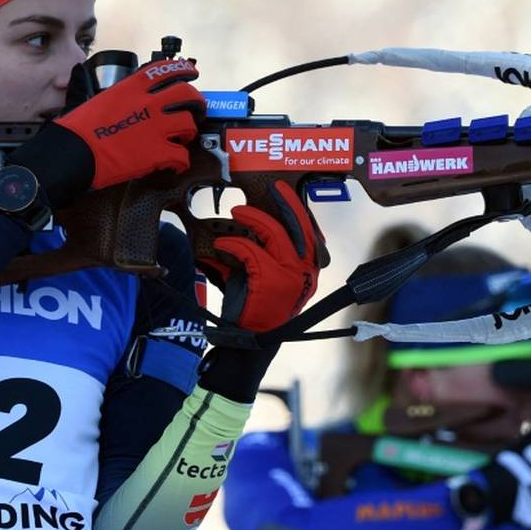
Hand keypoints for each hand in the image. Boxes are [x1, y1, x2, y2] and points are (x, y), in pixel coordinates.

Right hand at [9, 59, 204, 208]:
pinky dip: (181, 163)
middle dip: (197, 102)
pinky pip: (182, 157)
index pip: (163, 70)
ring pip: (189, 124)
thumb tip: (78, 72)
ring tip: (182, 140)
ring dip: (189, 133)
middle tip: (197, 110)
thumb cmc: (74, 129)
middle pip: (186, 94)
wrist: (71, 154)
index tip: (191, 72)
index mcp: (130, 88)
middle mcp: (147, 103)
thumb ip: (88, 85)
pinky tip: (174, 166)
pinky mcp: (157, 153)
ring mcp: (155, 128)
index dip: (182, 69)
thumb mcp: (86, 98)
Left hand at [198, 181, 326, 331]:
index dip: (296, 208)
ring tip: (236, 211)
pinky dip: (232, 243)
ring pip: (273, 232)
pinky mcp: (269, 279)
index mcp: (309, 268)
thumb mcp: (272, 277)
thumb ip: (270, 253)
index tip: (284, 192)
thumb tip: (253, 226)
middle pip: (298, 225)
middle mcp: (305, 270)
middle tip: (269, 188)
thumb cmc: (260, 308)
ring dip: (252, 217)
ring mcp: (289, 274)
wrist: (252, 341)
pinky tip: (221, 243)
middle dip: (284, 202)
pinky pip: (250, 249)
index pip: (309, 230)